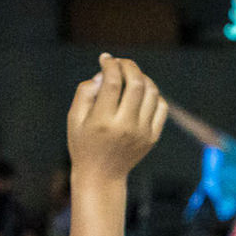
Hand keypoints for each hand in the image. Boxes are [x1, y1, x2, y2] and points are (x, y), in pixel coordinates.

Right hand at [67, 53, 167, 185]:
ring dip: (142, 77)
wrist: (101, 176)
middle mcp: (126, 126)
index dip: (110, 64)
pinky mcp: (152, 137)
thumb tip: (103, 74)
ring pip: (152, 92)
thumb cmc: (84, 144)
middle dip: (128, 65)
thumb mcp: (74, 119)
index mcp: (103, 121)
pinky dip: (153, 94)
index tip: (105, 59)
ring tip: (130, 75)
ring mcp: (142, 132)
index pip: (113, 82)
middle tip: (120, 63)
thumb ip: (85, 92)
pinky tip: (141, 92)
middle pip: (136, 83)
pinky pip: (161, 107)